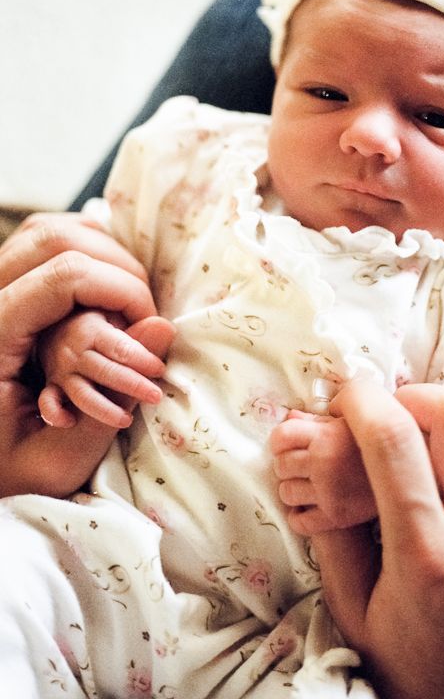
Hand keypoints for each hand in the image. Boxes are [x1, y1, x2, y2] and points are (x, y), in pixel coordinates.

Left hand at [0, 212, 163, 496]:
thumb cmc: (5, 476)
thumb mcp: (58, 460)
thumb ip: (112, 399)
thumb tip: (162, 329)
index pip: (65, 275)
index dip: (122, 289)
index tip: (151, 325)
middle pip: (55, 238)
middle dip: (116, 267)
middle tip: (141, 314)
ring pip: (46, 231)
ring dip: (99, 254)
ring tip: (124, 301)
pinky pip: (38, 244)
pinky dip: (80, 255)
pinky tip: (100, 292)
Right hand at [38, 311, 174, 428]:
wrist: (52, 326)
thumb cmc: (96, 322)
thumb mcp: (115, 316)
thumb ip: (141, 328)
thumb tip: (167, 328)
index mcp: (92, 330)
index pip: (120, 348)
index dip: (142, 359)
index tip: (159, 369)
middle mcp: (74, 352)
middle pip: (104, 372)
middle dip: (132, 385)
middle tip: (156, 396)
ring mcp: (61, 372)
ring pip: (82, 393)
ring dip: (104, 409)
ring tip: (127, 420)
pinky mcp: (52, 387)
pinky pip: (48, 404)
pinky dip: (55, 413)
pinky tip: (69, 422)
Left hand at [270, 409, 376, 533]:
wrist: (420, 471)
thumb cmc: (388, 439)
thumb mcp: (356, 419)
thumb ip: (323, 417)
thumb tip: (291, 416)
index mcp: (328, 433)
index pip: (281, 436)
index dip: (281, 441)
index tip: (290, 445)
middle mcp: (324, 461)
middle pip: (281, 465)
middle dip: (288, 465)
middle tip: (303, 466)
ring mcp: (328, 491)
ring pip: (286, 493)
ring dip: (293, 489)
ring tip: (309, 486)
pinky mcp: (336, 518)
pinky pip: (300, 522)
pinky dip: (300, 517)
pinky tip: (310, 509)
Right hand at [311, 370, 443, 698]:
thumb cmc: (410, 666)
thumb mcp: (353, 611)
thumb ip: (335, 534)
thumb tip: (319, 458)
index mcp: (425, 557)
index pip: (393, 442)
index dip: (364, 400)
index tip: (349, 393)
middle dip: (413, 392)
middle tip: (391, 406)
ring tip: (436, 404)